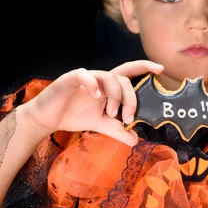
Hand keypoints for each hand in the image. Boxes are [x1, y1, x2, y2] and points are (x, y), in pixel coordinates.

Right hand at [23, 60, 163, 145]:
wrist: (47, 119)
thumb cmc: (74, 116)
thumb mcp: (100, 125)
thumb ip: (118, 130)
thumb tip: (136, 140)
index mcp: (107, 86)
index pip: (129, 72)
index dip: (145, 67)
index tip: (160, 69)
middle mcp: (99, 78)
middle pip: (123, 79)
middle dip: (131, 98)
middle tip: (128, 118)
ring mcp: (86, 77)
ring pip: (108, 76)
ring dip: (115, 96)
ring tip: (110, 113)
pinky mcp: (70, 79)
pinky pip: (85, 75)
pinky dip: (93, 84)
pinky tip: (96, 97)